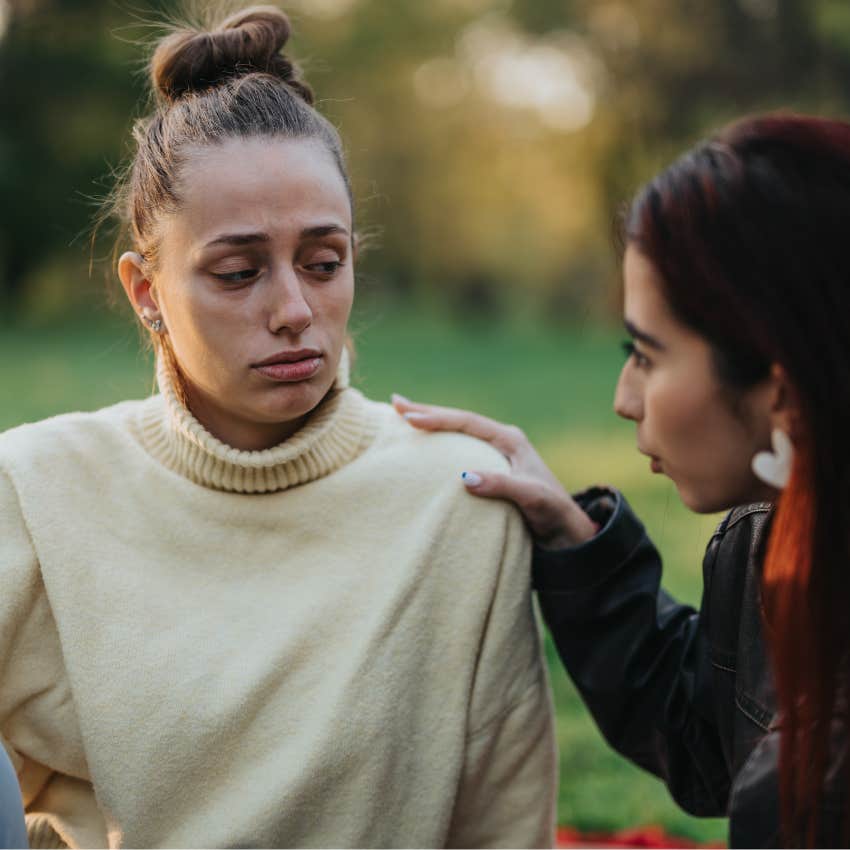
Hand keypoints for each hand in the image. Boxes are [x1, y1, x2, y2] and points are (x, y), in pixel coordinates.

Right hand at [391, 395, 597, 548]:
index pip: (467, 422)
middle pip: (459, 420)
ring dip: (432, 424)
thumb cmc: (552, 513)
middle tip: (395, 402)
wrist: (566, 532)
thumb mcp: (530, 498)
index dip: (438, 418)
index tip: (410, 418)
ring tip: (403, 416)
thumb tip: (465, 477)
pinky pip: (459, 449)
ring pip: (458, 433)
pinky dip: (439, 443)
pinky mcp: (490, 470)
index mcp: (510, 440)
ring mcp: (495, 454)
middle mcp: (501, 441)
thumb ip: (501, 486)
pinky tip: (424, 445)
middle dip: (427, 411)